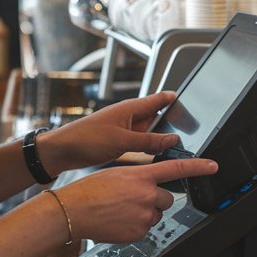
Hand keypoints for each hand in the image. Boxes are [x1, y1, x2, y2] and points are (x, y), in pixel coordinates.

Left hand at [37, 91, 179, 172]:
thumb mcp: (121, 140)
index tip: (193, 105)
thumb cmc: (85, 138)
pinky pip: (142, 143)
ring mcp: (126, 129)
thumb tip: (172, 139)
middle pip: (159, 117)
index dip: (176, 100)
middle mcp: (130, 116)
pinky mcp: (121, 142)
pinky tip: (156, 157)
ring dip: (160, 140)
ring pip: (151, 132)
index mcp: (131, 108)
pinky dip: (150, 149)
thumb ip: (149, 140)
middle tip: (189, 137)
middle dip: (172, 125)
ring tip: (175, 149)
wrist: (62, 151)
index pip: (160, 98)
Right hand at [55, 158, 217, 243]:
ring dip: (144, 213)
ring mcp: (144, 215)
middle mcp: (147, 194)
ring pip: (155, 215)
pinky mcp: (138, 232)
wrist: (73, 210)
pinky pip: (145, 229)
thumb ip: (139, 176)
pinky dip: (135, 226)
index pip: (177, 169)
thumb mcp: (118, 173)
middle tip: (132, 200)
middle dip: (154, 200)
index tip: (213, 166)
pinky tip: (119, 221)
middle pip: (166, 198)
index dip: (199, 167)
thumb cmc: (89, 190)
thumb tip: (149, 183)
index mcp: (142, 176)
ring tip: (122, 211)